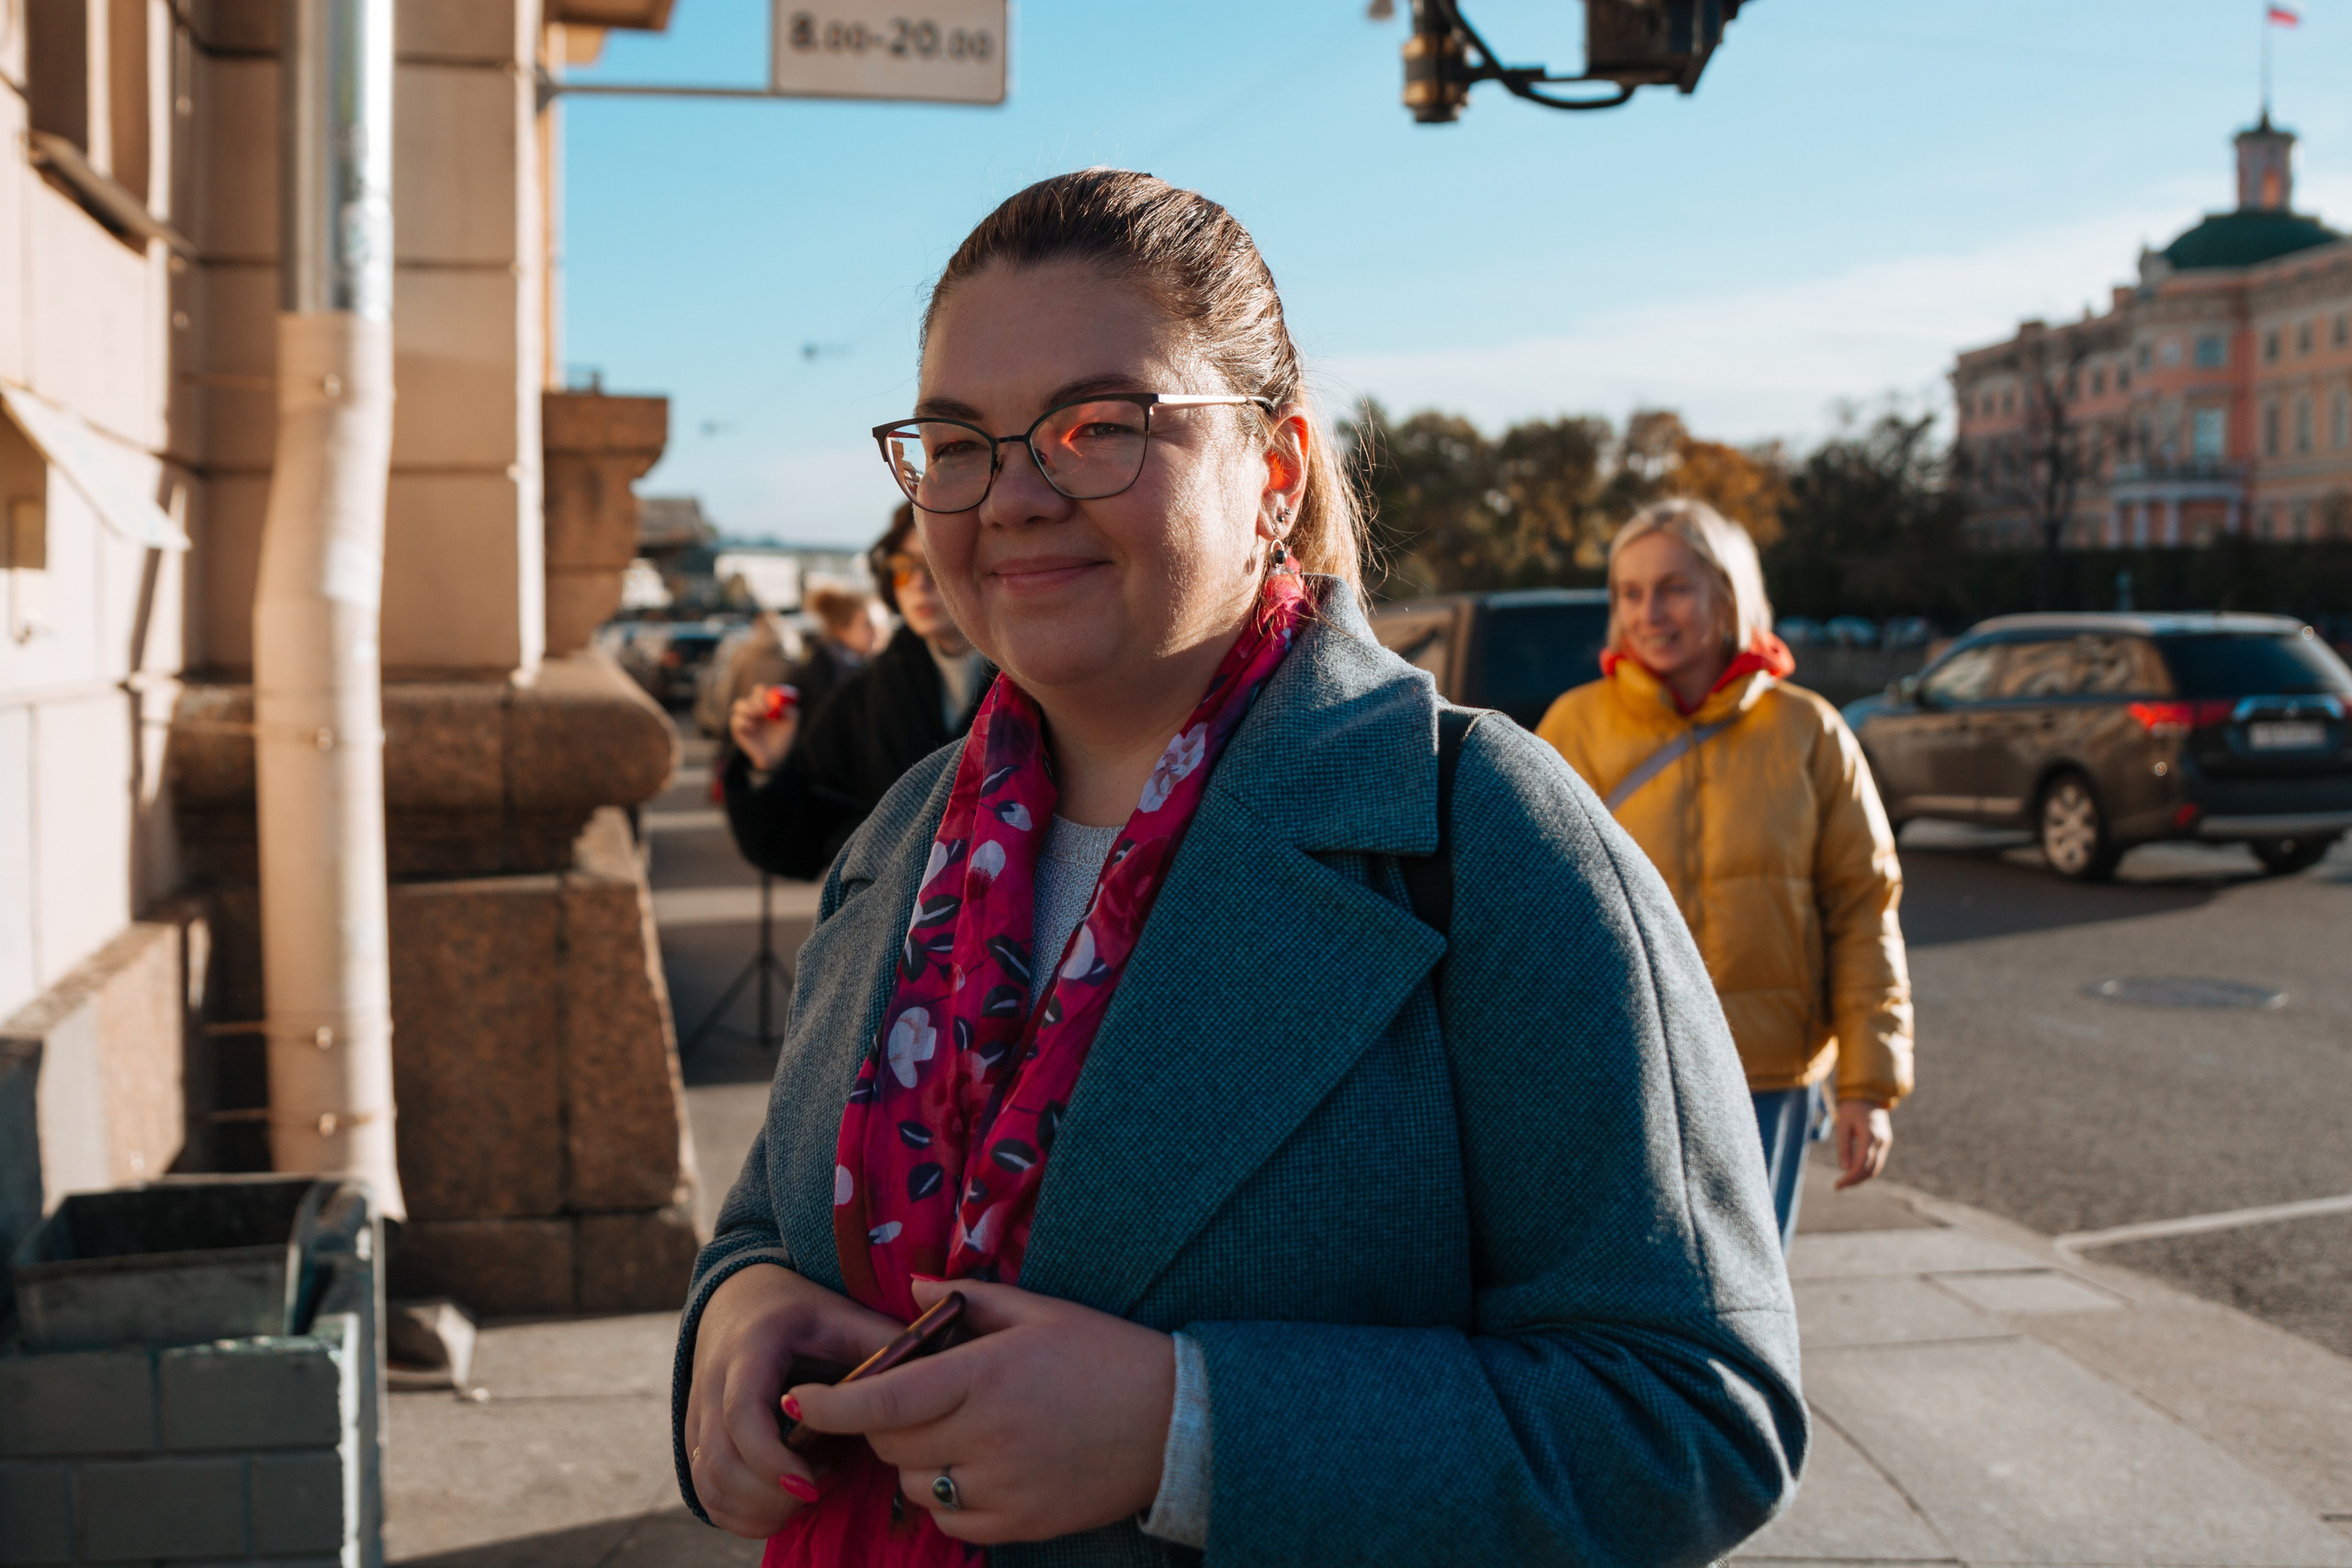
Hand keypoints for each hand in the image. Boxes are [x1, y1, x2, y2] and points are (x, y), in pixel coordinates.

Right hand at [685, 1263, 902, 1538]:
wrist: (745, 1301)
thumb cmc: (806, 1312)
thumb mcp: (846, 1316)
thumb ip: (885, 1345)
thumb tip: (940, 1376)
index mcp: (751, 1349)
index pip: (742, 1414)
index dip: (773, 1460)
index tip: (813, 1483)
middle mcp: (711, 1382)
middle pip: (720, 1462)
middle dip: (769, 1496)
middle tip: (818, 1492)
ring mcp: (696, 1413)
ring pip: (708, 1484)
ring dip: (756, 1509)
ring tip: (807, 1496)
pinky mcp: (696, 1439)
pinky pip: (706, 1492)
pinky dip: (739, 1514)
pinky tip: (782, 1505)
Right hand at [730, 688, 798, 772]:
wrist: (775, 757)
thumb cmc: (784, 739)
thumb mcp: (792, 725)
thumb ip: (792, 713)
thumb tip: (786, 705)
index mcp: (765, 703)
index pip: (760, 690)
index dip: (764, 693)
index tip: (770, 703)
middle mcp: (753, 708)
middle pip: (749, 696)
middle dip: (755, 701)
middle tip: (763, 711)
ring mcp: (743, 717)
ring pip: (739, 705)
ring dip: (747, 710)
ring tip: (756, 722)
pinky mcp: (737, 728)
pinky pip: (735, 720)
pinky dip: (743, 722)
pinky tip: (752, 728)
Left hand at [784, 1277, 1175, 1546]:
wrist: (1174, 1421)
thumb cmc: (1104, 1353)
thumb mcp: (1040, 1311)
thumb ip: (969, 1300)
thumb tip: (915, 1288)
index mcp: (987, 1374)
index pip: (885, 1396)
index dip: (831, 1404)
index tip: (798, 1401)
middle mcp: (987, 1436)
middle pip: (890, 1444)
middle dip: (882, 1423)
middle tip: (907, 1401)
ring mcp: (1003, 1486)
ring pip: (914, 1486)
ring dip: (915, 1462)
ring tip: (953, 1433)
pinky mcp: (1019, 1524)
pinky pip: (949, 1521)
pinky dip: (945, 1500)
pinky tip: (975, 1469)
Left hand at [1833, 1099, 1893, 1189]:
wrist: (1869, 1093)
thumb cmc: (1851, 1107)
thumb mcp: (1842, 1124)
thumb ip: (1843, 1146)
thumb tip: (1844, 1168)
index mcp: (1870, 1135)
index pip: (1861, 1164)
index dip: (1849, 1178)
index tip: (1836, 1186)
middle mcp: (1881, 1141)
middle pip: (1870, 1170)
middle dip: (1854, 1181)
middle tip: (1838, 1187)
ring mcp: (1886, 1142)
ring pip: (1875, 1168)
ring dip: (1861, 1178)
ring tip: (1844, 1182)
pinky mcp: (1885, 1142)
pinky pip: (1877, 1161)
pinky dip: (1866, 1170)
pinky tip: (1853, 1173)